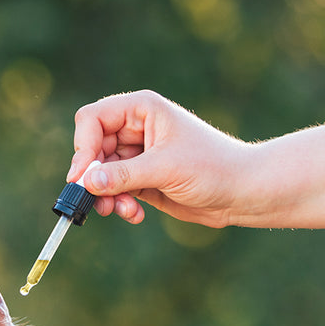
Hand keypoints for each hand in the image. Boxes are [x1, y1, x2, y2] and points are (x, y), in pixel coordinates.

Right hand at [67, 90, 253, 226]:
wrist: (242, 192)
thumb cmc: (212, 167)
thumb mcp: (164, 169)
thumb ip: (122, 175)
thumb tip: (85, 183)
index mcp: (142, 110)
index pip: (93, 119)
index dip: (83, 147)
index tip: (83, 177)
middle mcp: (136, 129)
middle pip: (92, 149)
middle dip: (93, 178)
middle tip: (97, 202)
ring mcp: (138, 155)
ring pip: (101, 174)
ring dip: (106, 196)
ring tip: (121, 211)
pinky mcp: (142, 179)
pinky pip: (115, 191)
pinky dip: (120, 204)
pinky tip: (135, 215)